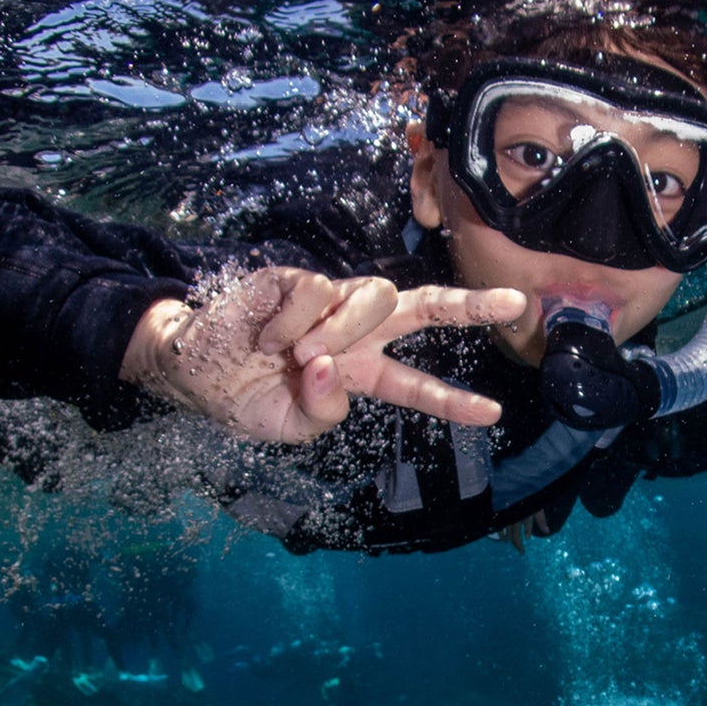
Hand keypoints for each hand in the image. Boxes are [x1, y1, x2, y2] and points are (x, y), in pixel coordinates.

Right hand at [121, 267, 525, 443]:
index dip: (453, 402)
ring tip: (299, 354)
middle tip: (516, 302)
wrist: (190, 368)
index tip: (495, 414)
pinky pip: (318, 289)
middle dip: (471, 305)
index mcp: (360, 372)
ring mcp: (331, 302)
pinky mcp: (298, 277)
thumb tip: (331, 365)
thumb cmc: (245, 397)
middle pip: (424, 308)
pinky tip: (266, 336)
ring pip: (374, 297)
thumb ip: (323, 410)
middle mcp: (356, 332)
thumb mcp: (289, 428)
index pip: (415, 386)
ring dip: (341, 330)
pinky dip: (291, 321)